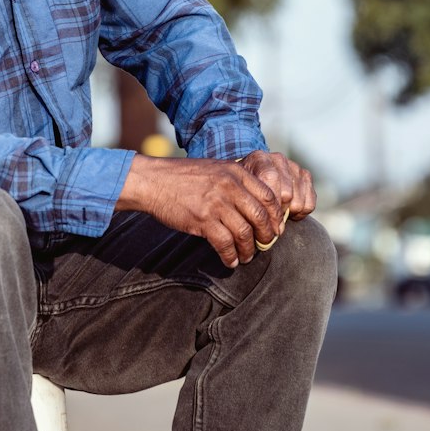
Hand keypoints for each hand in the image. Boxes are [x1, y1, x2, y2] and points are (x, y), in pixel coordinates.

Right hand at [117, 154, 286, 269]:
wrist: (153, 181)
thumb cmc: (183, 177)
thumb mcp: (215, 169)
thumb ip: (236, 182)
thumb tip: (256, 205)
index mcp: (236, 172)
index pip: (269, 196)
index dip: (276, 216)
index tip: (275, 228)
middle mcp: (229, 186)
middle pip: (260, 216)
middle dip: (266, 236)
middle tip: (265, 245)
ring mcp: (215, 203)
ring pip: (244, 233)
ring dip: (248, 250)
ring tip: (245, 257)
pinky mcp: (202, 220)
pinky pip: (224, 243)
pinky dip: (229, 255)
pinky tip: (229, 261)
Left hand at [239, 150, 316, 222]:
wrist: (254, 178)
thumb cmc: (245, 188)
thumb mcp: (239, 191)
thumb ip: (248, 201)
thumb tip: (262, 227)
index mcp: (260, 159)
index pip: (271, 178)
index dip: (269, 203)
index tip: (263, 219)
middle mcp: (279, 159)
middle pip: (286, 194)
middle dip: (277, 212)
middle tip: (268, 220)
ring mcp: (294, 167)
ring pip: (298, 202)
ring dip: (288, 213)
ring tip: (277, 213)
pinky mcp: (306, 176)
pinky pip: (309, 204)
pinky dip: (300, 213)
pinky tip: (289, 210)